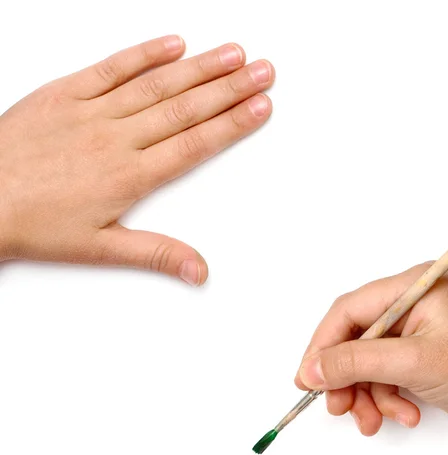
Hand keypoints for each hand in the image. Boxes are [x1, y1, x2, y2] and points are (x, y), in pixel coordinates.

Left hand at [0, 35, 273, 283]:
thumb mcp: (101, 248)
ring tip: (233, 54)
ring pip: (156, 85)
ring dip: (199, 68)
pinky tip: (173, 44)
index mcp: (129, 176)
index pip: (194, 144)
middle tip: (264, 71)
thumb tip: (200, 270)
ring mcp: (91, 111)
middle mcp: (116, 138)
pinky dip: (144, 54)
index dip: (232, 124)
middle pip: (185, 109)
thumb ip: (157, 254)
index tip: (261, 107)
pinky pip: (111, 67)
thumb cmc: (35, 225)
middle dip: (230, 89)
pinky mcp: (64, 93)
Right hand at [295, 263, 447, 436]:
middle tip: (339, 408)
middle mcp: (411, 302)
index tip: (307, 379)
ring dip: (367, 394)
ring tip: (375, 421)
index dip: (323, 345)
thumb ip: (356, 363)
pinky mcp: (418, 354)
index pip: (350, 310)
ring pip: (367, 361)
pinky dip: (387, 398)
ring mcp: (415, 329)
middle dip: (348, 378)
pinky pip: (385, 374)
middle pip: (355, 338)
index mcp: (413, 286)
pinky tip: (405, 414)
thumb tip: (311, 370)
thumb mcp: (413, 363)